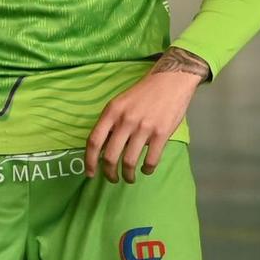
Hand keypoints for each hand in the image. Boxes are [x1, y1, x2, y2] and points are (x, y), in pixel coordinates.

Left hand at [84, 50, 209, 183]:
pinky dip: (147, 169)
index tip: (89, 173)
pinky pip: (151, 159)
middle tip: (112, 179)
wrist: (170, 81)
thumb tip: (102, 148)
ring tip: (129, 178)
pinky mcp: (162, 133)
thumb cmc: (143, 93)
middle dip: (109, 173)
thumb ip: (111, 123)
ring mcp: (144, 128)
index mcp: (111, 112)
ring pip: (129, 161)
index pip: (94, 141)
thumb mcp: (120, 103)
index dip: (89, 160)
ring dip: (128, 175)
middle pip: (111, 156)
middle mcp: (125, 120)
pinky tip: (146, 170)